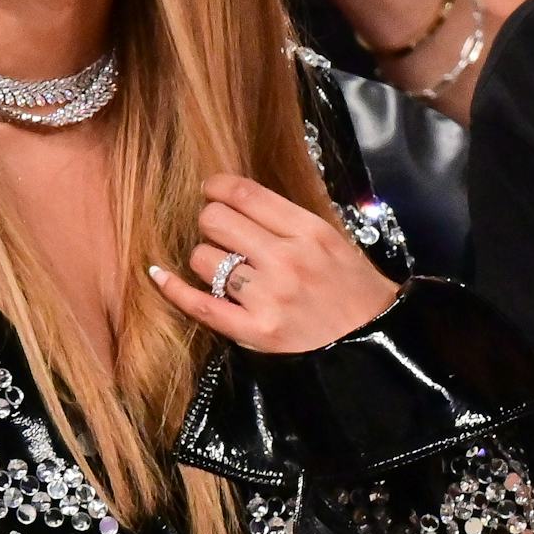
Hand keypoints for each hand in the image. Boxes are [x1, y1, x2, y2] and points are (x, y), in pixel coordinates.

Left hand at [148, 174, 398, 352]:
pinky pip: (199, 303)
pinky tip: (159, 275)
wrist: (375, 346)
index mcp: (309, 231)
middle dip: (211, 223)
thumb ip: (288, 222)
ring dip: (204, 258)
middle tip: (219, 234)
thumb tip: (238, 199)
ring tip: (219, 267)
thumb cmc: (354, 291)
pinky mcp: (254, 331)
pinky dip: (173, 288)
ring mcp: (268, 297)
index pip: (245, 194)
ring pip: (203, 258)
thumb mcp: (333, 242)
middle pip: (216, 221)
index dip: (216, 187)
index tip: (209, 189)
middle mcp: (286, 259)